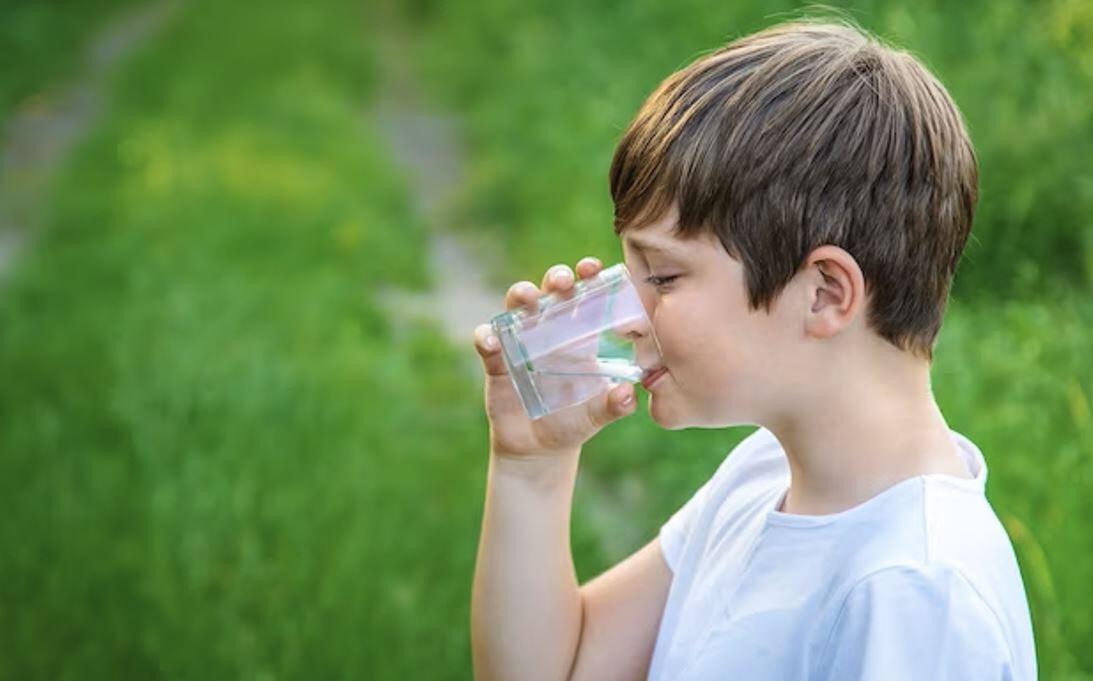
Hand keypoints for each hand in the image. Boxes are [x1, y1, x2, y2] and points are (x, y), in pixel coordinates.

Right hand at [472, 257, 636, 458]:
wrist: (540, 449)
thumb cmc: (574, 422)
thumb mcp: (598, 415)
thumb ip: (614, 405)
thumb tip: (628, 393)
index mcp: (580, 336)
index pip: (586, 296)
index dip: (589, 277)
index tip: (594, 267)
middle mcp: (550, 331)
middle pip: (550, 291)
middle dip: (556, 277)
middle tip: (563, 281)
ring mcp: (521, 342)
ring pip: (517, 306)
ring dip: (520, 295)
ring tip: (527, 298)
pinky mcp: (497, 362)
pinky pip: (487, 341)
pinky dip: (486, 336)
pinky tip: (491, 340)